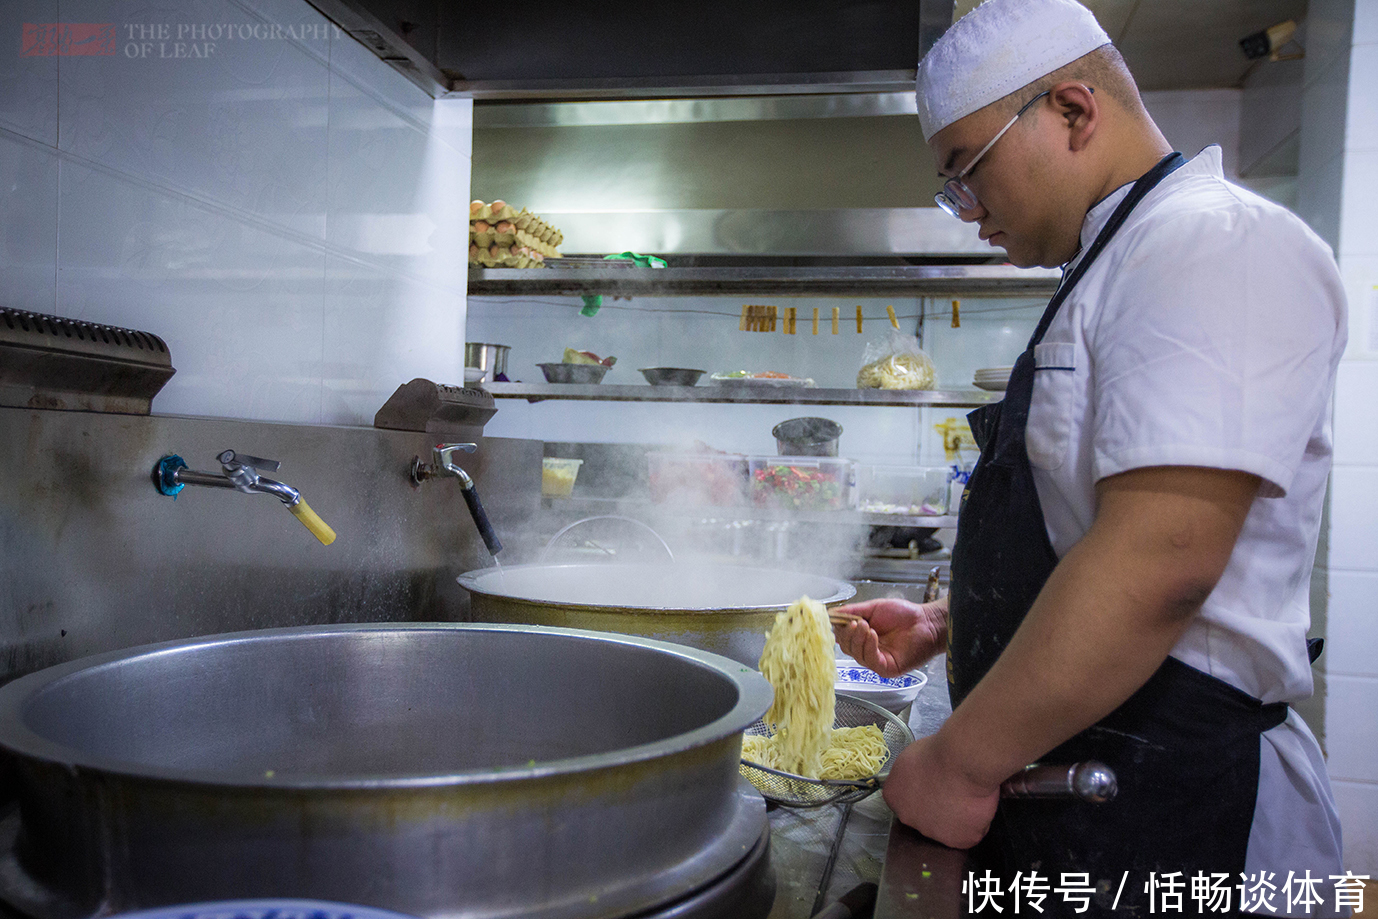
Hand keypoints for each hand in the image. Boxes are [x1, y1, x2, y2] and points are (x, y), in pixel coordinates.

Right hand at [831, 597, 946, 677]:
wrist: (927, 622)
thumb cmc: (904, 615)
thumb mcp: (873, 608)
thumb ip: (853, 610)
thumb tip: (832, 611)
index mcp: (862, 636)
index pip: (842, 636)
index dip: (839, 628)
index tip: (838, 618)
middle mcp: (866, 649)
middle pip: (845, 647)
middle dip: (848, 633)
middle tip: (856, 622)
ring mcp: (875, 660)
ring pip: (855, 654)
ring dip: (858, 638)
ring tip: (866, 625)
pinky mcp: (885, 668)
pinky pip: (870, 660)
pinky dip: (868, 646)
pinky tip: (873, 635)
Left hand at [883, 733, 999, 848]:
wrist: (962, 763)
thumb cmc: (938, 753)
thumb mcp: (910, 757)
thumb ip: (910, 775)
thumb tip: (919, 779)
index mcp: (894, 797)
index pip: (905, 801)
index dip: (922, 792)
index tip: (935, 784)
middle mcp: (908, 819)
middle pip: (923, 817)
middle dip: (937, 807)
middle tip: (952, 790)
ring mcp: (933, 833)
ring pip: (947, 827)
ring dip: (956, 816)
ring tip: (968, 796)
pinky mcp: (960, 841)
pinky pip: (969, 833)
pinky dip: (976, 821)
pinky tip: (977, 805)